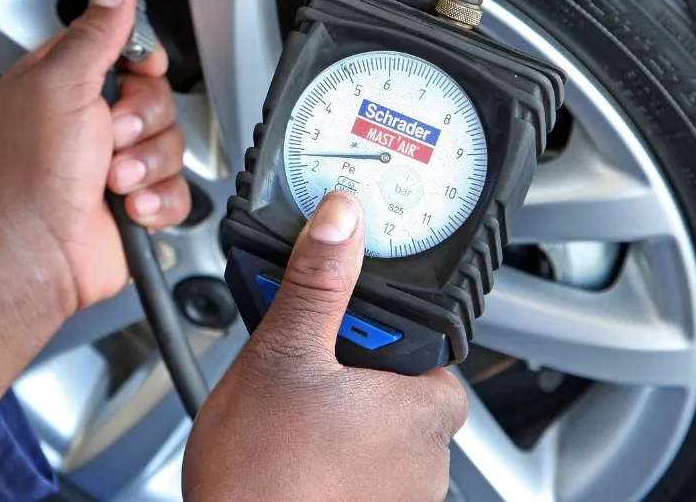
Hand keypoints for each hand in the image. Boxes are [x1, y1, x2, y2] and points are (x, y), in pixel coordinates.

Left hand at [0, 0, 189, 396]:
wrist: (34, 256)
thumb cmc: (30, 176)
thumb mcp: (61, 84)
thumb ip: (95, 33)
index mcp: (61, 83)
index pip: (121, 48)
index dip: (139, 60)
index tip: (137, 71)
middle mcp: (86, 121)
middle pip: (155, 96)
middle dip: (141, 120)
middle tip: (110, 136)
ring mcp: (111, 164)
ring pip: (170, 144)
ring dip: (146, 164)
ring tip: (111, 180)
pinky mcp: (134, 202)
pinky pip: (177, 189)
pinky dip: (157, 200)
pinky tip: (129, 207)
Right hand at [182, 191, 468, 501]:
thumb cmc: (264, 477)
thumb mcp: (282, 355)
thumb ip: (317, 284)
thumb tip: (342, 221)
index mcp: (424, 409)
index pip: (431, 347)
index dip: (381, 330)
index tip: (340, 325)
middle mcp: (427, 461)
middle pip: (397, 385)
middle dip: (349, 372)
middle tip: (298, 368)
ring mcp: (400, 497)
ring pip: (375, 430)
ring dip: (338, 415)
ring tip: (284, 413)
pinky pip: (357, 469)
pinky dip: (327, 455)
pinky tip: (285, 451)